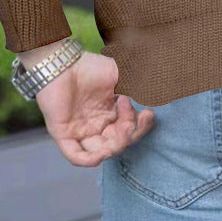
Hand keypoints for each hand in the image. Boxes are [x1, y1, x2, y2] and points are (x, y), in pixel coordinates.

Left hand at [33, 50, 154, 166]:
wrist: (64, 62)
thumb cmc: (91, 67)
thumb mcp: (120, 75)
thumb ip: (138, 85)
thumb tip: (158, 95)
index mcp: (111, 113)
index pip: (129, 130)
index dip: (141, 126)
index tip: (148, 111)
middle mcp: (97, 126)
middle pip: (118, 143)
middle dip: (130, 133)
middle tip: (133, 112)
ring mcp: (80, 131)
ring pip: (100, 152)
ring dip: (115, 147)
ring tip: (124, 128)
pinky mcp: (63, 134)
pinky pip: (75, 155)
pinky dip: (88, 160)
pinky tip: (102, 154)